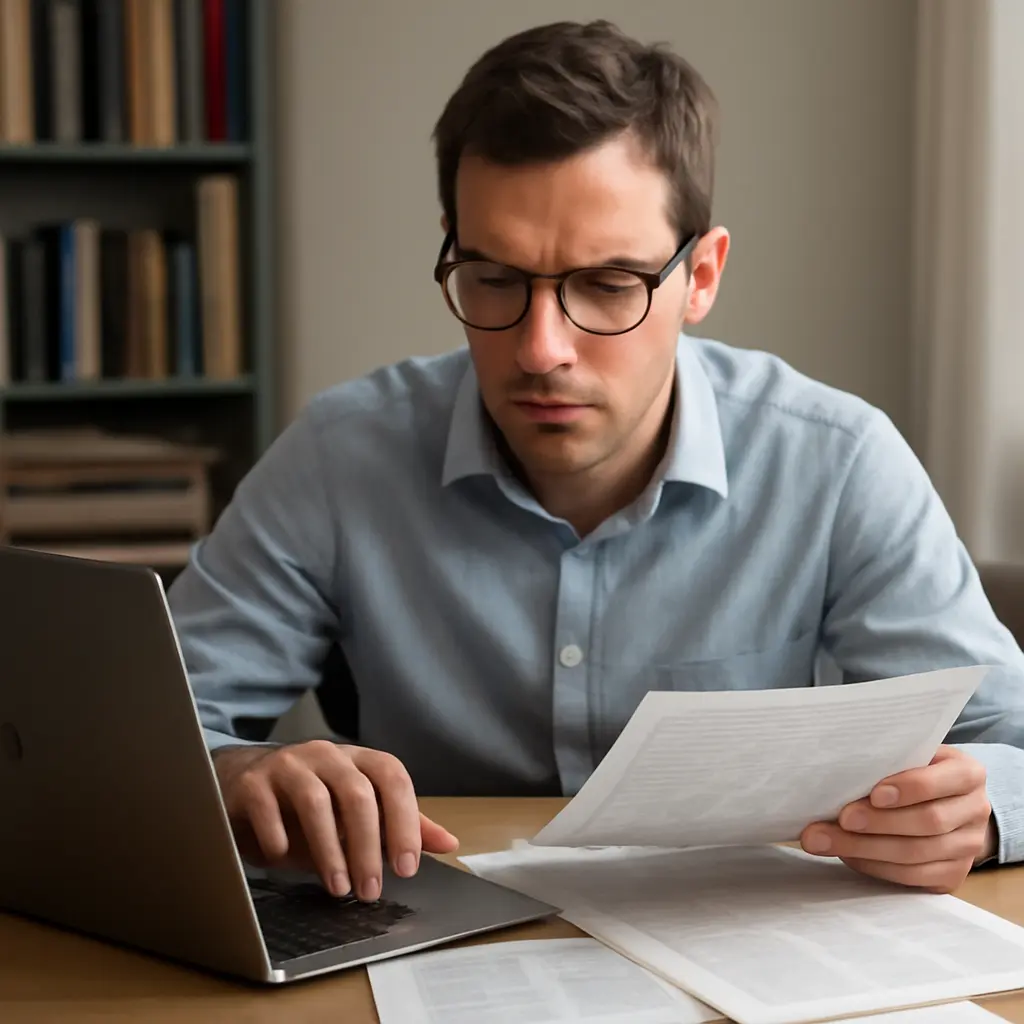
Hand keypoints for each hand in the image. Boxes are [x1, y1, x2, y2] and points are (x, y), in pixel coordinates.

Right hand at [213, 741, 458, 901]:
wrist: (243, 784)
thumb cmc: (308, 803)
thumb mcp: (358, 813)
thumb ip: (399, 825)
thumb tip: (449, 843)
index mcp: (357, 759)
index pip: (392, 777)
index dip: (404, 821)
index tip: (407, 867)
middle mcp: (326, 755)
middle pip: (357, 793)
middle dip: (368, 847)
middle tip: (370, 891)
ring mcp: (287, 764)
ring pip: (315, 801)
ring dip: (329, 850)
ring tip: (338, 887)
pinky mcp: (252, 782)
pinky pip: (268, 809)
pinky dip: (279, 839)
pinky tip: (284, 860)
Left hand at [800, 745, 995, 892]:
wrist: (950, 804)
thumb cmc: (918, 772)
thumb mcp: (913, 756)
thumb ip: (889, 761)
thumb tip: (838, 773)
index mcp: (968, 773)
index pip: (938, 782)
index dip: (907, 789)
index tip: (874, 794)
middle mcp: (975, 811)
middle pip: (928, 822)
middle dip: (878, 822)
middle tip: (841, 819)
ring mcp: (968, 848)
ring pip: (916, 855)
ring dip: (865, 849)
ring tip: (824, 840)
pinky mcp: (953, 875)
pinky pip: (913, 877)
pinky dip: (875, 867)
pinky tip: (848, 856)